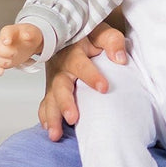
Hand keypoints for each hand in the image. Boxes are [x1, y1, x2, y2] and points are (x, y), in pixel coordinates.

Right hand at [0, 24, 43, 75]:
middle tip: (14, 54)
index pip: (5, 32)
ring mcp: (0, 51)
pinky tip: (0, 72)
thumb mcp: (32, 32)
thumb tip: (27, 36)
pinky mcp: (0, 60)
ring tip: (10, 62)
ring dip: (1, 61)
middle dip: (5, 52)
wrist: (28, 42)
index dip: (5, 37)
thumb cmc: (28, 35)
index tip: (7, 42)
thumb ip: (30, 34)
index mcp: (11, 31)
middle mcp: (2, 41)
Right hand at [37, 22, 127, 140]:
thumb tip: (120, 59)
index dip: (92, 76)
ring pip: (50, 98)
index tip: (104, 88)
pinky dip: (45, 116)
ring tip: (56, 134)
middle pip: (60, 86)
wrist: (72, 32)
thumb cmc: (91, 35)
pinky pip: (45, 103)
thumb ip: (112, 42)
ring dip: (53, 116)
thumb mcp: (103, 32)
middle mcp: (60, 67)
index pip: (82, 65)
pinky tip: (49, 129)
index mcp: (73, 51)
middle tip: (73, 118)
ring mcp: (54, 78)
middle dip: (66, 103)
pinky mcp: (52, 87)